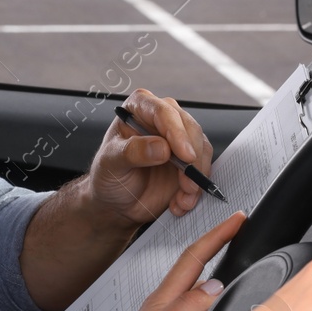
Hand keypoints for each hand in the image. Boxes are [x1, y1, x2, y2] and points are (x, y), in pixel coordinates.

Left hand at [33, 212, 243, 310]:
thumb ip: (188, 308)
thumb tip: (215, 284)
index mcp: (163, 300)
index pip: (194, 257)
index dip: (218, 235)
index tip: (237, 219)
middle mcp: (164, 307)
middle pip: (195, 266)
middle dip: (218, 244)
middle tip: (238, 230)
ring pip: (196, 288)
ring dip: (215, 269)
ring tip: (232, 258)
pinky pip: (197, 310)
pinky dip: (212, 299)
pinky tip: (218, 306)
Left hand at [86, 88, 214, 226]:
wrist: (116, 202)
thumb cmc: (108, 176)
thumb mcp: (111, 163)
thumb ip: (132, 152)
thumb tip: (162, 147)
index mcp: (138, 108)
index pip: (163, 112)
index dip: (177, 133)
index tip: (185, 156)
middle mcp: (161, 118)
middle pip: (188, 128)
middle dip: (192, 159)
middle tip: (188, 184)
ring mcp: (178, 137)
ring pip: (201, 148)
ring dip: (196, 177)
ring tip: (182, 199)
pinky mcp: (189, 158)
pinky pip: (203, 167)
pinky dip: (197, 188)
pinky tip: (181, 202)